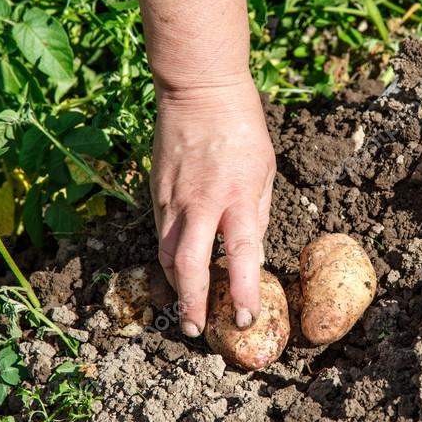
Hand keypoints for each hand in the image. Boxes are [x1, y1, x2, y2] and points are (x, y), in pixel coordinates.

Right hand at [151, 79, 275, 337]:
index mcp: (238, 196)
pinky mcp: (155, 193)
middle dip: (193, 303)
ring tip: (186, 310)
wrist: (199, 91)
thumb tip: (250, 254)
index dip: (243, 292)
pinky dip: (167, 259)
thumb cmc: (242, 128)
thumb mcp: (265, 170)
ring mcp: (173, 199)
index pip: (241, 255)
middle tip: (196, 330)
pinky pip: (160, 235)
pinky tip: (176, 273)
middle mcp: (202, 202)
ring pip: (166, 254)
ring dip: (176, 287)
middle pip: (189, 266)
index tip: (244, 319)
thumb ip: (257, 214)